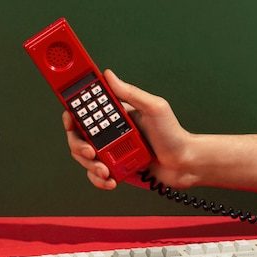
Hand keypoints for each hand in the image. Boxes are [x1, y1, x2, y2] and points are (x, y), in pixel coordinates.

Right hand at [63, 69, 194, 189]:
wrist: (185, 164)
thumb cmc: (174, 134)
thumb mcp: (154, 108)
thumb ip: (130, 93)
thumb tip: (109, 76)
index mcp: (115, 116)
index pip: (86, 111)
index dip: (73, 114)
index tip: (71, 119)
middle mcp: (109, 133)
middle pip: (77, 137)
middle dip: (78, 145)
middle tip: (90, 151)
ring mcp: (110, 152)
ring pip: (83, 158)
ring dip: (90, 165)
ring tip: (105, 170)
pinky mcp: (114, 169)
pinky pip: (95, 175)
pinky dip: (99, 180)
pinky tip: (110, 180)